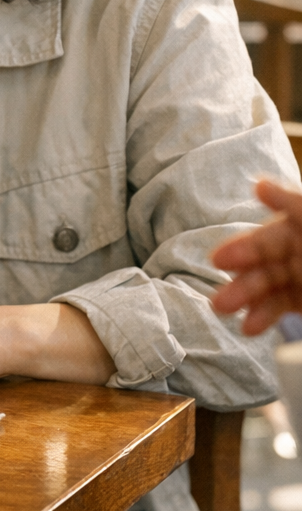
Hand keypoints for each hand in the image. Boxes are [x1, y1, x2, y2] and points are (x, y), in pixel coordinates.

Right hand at [211, 179, 301, 334]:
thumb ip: (291, 203)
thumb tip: (257, 184)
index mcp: (300, 227)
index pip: (265, 238)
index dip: (241, 249)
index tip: (217, 261)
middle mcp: (299, 253)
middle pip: (263, 267)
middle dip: (241, 284)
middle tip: (219, 301)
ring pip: (269, 289)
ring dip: (247, 302)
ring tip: (227, 315)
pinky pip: (283, 308)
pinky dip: (264, 317)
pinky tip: (249, 327)